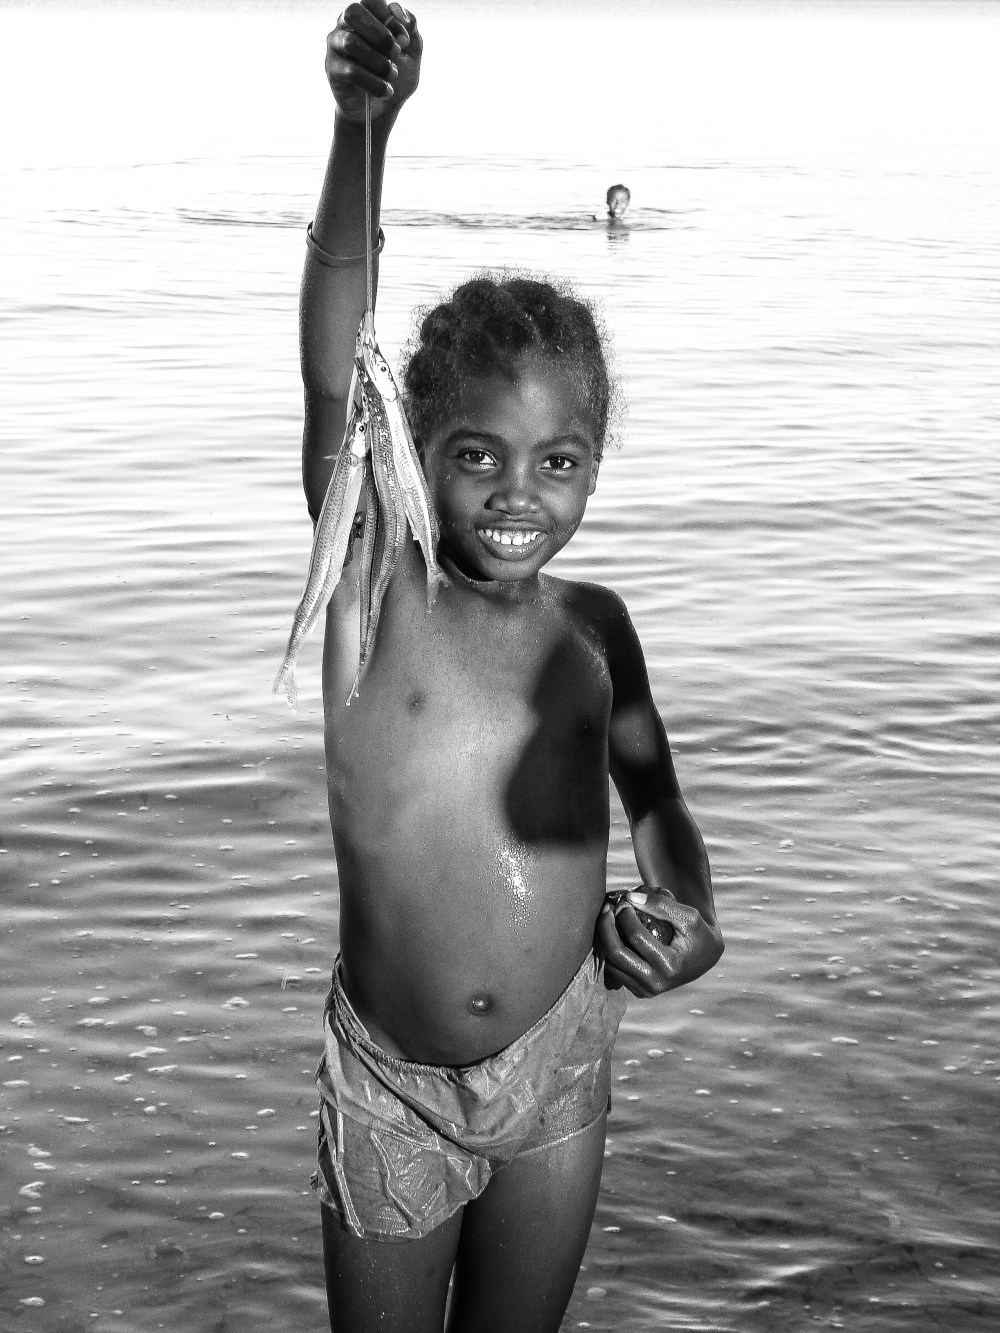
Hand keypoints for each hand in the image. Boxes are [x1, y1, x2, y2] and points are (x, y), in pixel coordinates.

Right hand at [326, 2, 421, 123]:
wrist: (382, 110)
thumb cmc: (395, 76)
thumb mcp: (411, 53)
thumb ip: (410, 29)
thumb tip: (398, 9)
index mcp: (367, 16)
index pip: (372, 1)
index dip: (390, 18)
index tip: (405, 42)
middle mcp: (346, 26)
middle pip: (353, 12)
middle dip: (379, 33)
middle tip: (396, 53)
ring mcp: (336, 46)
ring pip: (351, 43)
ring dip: (378, 61)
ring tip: (392, 75)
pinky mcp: (332, 70)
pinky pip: (350, 71)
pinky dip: (373, 83)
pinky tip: (386, 91)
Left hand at [595, 887, 723, 997]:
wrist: (705, 958)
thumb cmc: (698, 933)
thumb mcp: (688, 916)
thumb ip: (661, 905)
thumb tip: (630, 898)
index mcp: (670, 966)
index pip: (636, 937)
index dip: (625, 915)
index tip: (624, 900)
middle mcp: (656, 983)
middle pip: (617, 954)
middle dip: (606, 927)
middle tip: (607, 908)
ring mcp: (646, 991)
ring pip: (611, 964)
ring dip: (605, 938)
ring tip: (609, 918)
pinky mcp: (640, 992)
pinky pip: (615, 971)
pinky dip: (610, 951)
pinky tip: (613, 933)